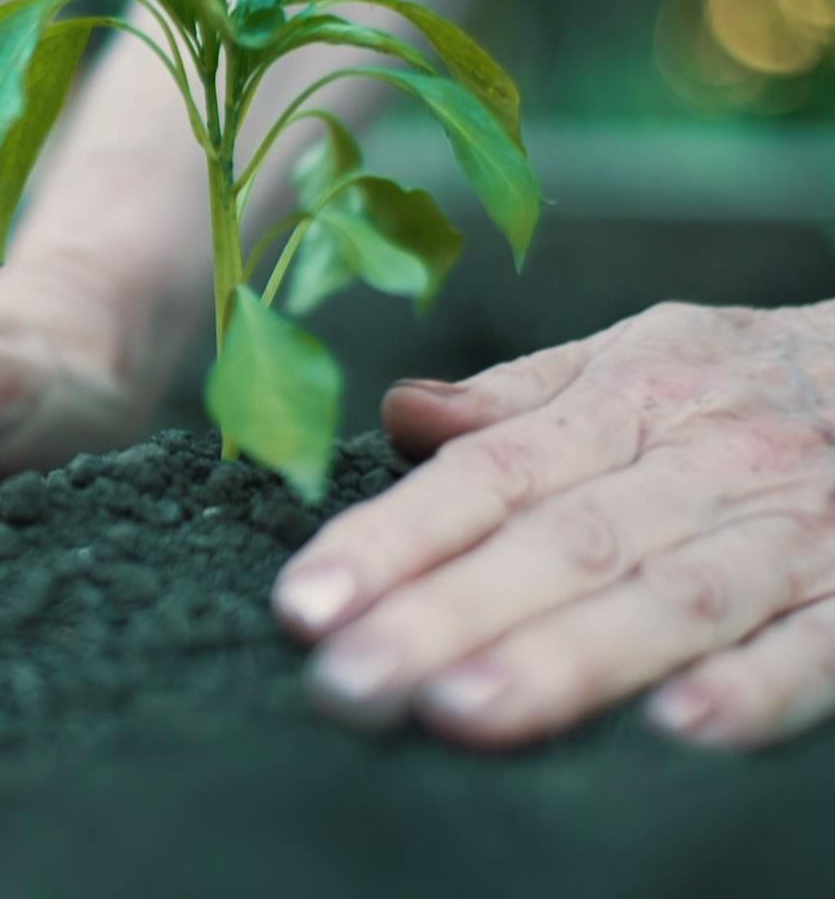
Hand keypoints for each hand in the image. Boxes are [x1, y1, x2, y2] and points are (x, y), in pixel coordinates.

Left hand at [273, 301, 834, 749]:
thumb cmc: (751, 379)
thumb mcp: (642, 355)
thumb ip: (521, 394)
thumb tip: (400, 411)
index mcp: (628, 403)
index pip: (487, 477)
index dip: (391, 537)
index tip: (304, 602)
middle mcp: (700, 466)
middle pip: (558, 545)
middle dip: (445, 615)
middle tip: (346, 685)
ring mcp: (791, 533)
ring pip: (669, 598)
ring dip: (568, 657)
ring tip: (463, 712)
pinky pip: (818, 644)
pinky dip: (758, 684)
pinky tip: (681, 731)